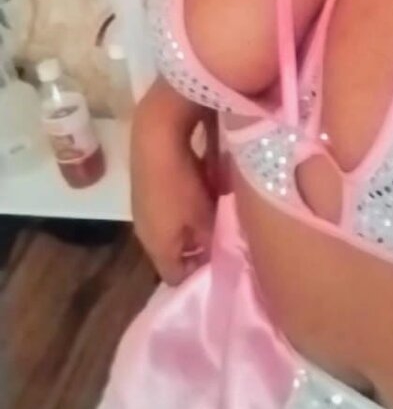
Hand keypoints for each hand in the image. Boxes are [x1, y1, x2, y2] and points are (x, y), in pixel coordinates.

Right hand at [130, 85, 217, 285]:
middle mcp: (146, 227)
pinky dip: (194, 194)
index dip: (199, 273)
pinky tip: (214, 182)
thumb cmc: (180, 183)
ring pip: (178, 220)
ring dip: (199, 217)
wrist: (155, 133)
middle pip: (177, 247)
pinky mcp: (150, 180)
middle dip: (203, 242)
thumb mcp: (202, 218)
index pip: (176, 275)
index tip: (225, 263)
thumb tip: (216, 252)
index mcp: (156, 244)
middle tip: (230, 233)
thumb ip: (211, 240)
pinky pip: (177, 197)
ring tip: (226, 207)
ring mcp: (146, 203)